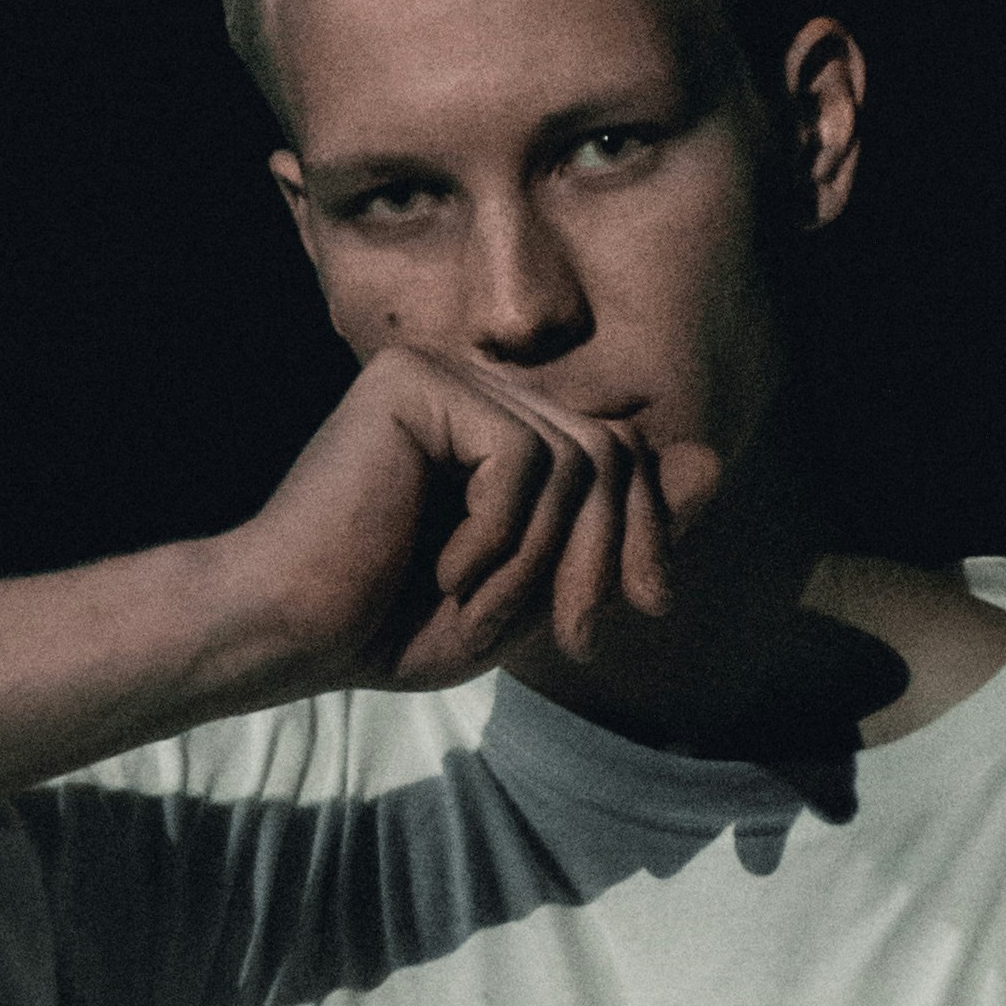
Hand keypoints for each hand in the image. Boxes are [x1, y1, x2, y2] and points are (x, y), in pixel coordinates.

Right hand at [217, 343, 706, 701]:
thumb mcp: (538, 586)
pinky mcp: (413, 382)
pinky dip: (500, 535)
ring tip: (478, 598)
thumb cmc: (394, 622)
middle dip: (609, 551)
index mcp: (500, 423)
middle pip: (611, 449)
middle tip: (578, 632)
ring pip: (574, 459)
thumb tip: (714, 460)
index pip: (621, 448)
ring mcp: (443, 373)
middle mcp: (475, 384)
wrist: (291, 632)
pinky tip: (445, 567)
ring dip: (542, 558)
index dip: (648, 528)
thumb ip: (617, 526)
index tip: (643, 607)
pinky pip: (520, 457)